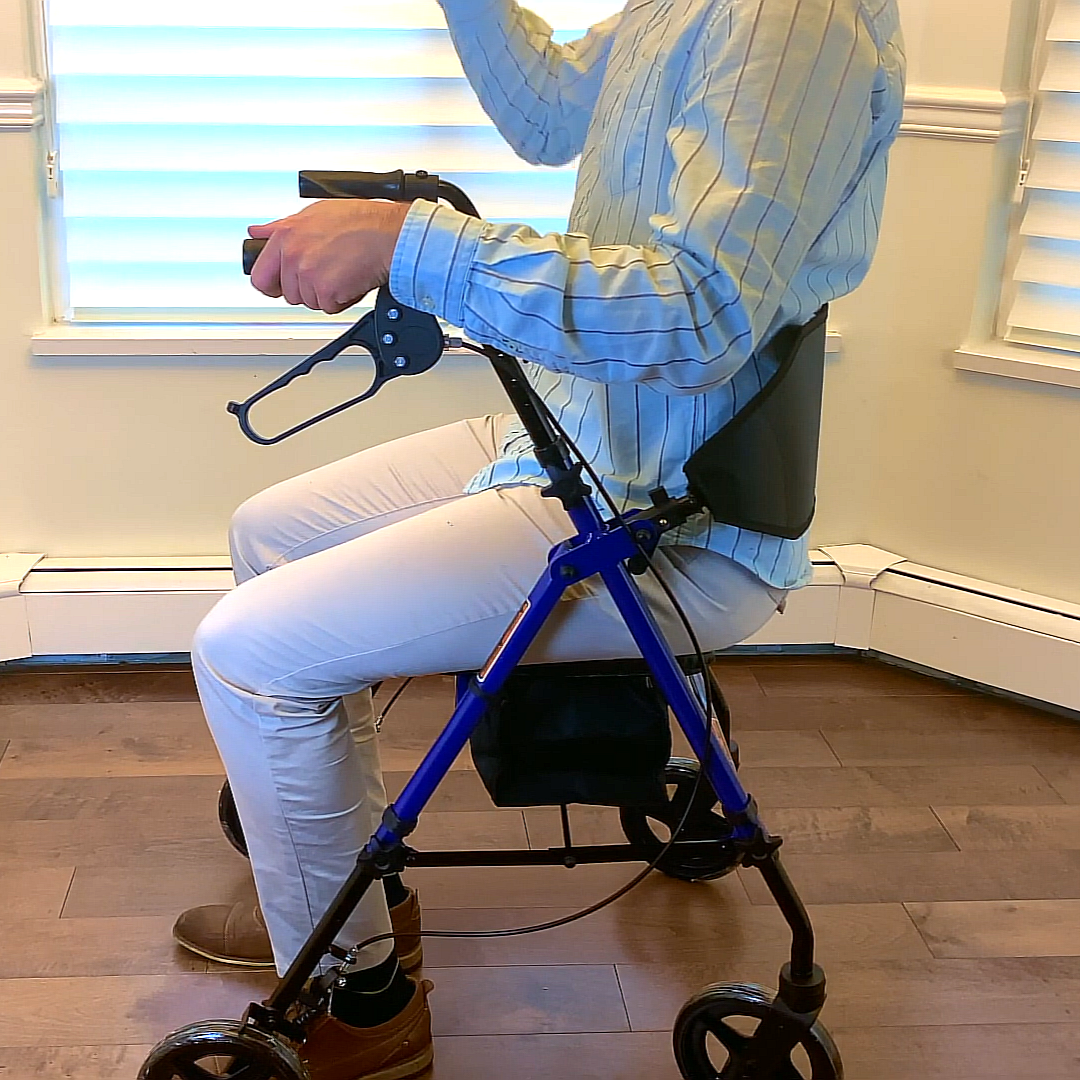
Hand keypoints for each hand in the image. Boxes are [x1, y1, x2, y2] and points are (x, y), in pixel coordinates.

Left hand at [248, 199, 411, 313]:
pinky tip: (350, 279)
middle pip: (289, 293)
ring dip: (326, 294)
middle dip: (307, 289)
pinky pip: (329, 307)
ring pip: (309, 301)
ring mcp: (307, 275)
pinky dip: (342, 299)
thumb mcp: (314, 213)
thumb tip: (258, 232)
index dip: (274, 285)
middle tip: (327, 272)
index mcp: (285, 236)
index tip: (281, 285)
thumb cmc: (360, 222)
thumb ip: (280, 226)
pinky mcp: (326, 292)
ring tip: (341, 271)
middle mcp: (293, 255)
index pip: (261, 276)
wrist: (387, 235)